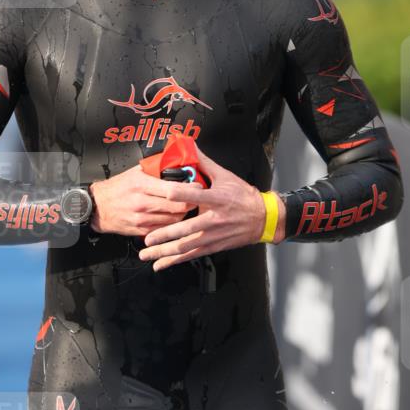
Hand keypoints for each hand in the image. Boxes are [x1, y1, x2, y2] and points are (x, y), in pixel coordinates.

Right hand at [89, 165, 192, 235]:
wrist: (98, 207)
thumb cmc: (117, 188)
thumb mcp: (136, 172)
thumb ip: (156, 168)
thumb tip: (177, 162)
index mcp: (142, 185)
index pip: (174, 189)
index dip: (191, 189)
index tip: (199, 186)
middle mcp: (142, 203)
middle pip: (178, 207)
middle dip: (192, 203)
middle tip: (197, 198)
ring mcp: (142, 219)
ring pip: (174, 220)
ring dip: (184, 214)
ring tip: (187, 207)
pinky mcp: (142, 231)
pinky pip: (165, 229)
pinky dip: (172, 224)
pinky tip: (174, 217)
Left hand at [139, 144, 286, 269]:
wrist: (263, 218)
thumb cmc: (243, 197)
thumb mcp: (225, 176)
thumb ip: (204, 163)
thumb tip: (189, 145)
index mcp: (217, 199)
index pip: (198, 196)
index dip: (182, 194)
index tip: (166, 194)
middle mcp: (214, 219)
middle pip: (187, 229)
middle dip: (165, 235)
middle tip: (147, 239)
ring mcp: (214, 235)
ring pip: (187, 246)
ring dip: (165, 252)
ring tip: (147, 254)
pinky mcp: (214, 245)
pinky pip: (192, 255)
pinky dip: (175, 261)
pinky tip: (161, 264)